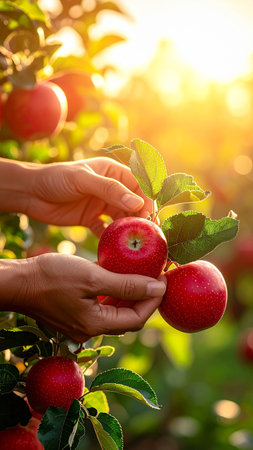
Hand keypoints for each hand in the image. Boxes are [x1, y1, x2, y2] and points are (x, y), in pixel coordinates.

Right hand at [17, 253, 165, 341]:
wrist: (17, 281)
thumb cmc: (51, 277)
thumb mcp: (92, 277)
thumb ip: (126, 285)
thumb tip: (157, 288)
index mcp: (96, 325)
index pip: (137, 318)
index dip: (154, 299)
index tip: (164, 278)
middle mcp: (90, 329)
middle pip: (128, 317)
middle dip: (146, 298)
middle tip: (157, 276)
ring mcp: (81, 323)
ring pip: (115, 312)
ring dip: (131, 295)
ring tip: (143, 274)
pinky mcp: (75, 314)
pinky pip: (102, 306)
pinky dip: (114, 294)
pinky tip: (118, 277)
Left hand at [25, 158, 151, 235]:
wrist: (30, 193)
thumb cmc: (56, 178)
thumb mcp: (83, 180)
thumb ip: (110, 190)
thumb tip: (137, 203)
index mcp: (113, 172)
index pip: (138, 186)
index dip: (147, 201)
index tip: (150, 218)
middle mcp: (111, 189)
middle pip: (133, 205)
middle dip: (140, 219)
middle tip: (146, 236)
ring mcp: (102, 205)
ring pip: (122, 219)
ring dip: (127, 230)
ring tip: (132, 244)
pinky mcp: (92, 219)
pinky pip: (107, 230)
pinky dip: (111, 238)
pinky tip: (115, 248)